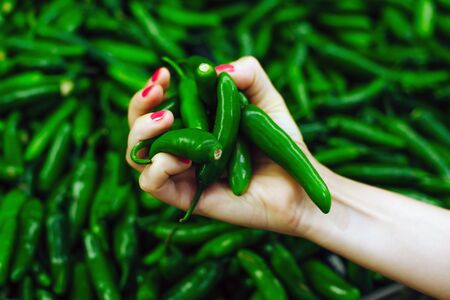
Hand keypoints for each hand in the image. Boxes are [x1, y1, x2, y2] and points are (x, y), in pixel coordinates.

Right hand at [126, 56, 330, 234]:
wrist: (299, 185)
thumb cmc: (281, 144)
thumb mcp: (268, 101)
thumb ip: (249, 76)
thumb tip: (215, 71)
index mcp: (193, 126)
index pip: (156, 107)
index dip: (152, 89)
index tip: (164, 74)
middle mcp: (182, 149)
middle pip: (139, 130)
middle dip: (139, 106)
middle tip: (157, 92)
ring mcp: (183, 175)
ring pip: (137, 156)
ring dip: (142, 133)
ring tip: (167, 119)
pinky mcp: (188, 198)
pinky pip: (152, 184)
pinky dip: (158, 166)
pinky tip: (181, 156)